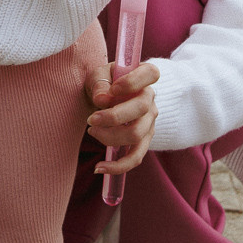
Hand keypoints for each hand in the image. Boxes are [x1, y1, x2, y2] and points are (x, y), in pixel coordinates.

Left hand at [85, 60, 158, 175]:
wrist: (105, 99)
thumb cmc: (104, 83)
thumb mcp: (99, 75)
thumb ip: (100, 84)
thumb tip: (102, 99)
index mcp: (145, 76)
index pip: (151, 74)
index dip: (133, 82)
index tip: (112, 89)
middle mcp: (151, 100)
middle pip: (141, 109)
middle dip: (113, 116)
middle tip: (91, 119)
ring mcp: (149, 122)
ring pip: (136, 135)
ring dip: (110, 137)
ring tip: (92, 132)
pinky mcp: (143, 141)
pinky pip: (135, 158)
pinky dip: (118, 166)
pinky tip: (98, 168)